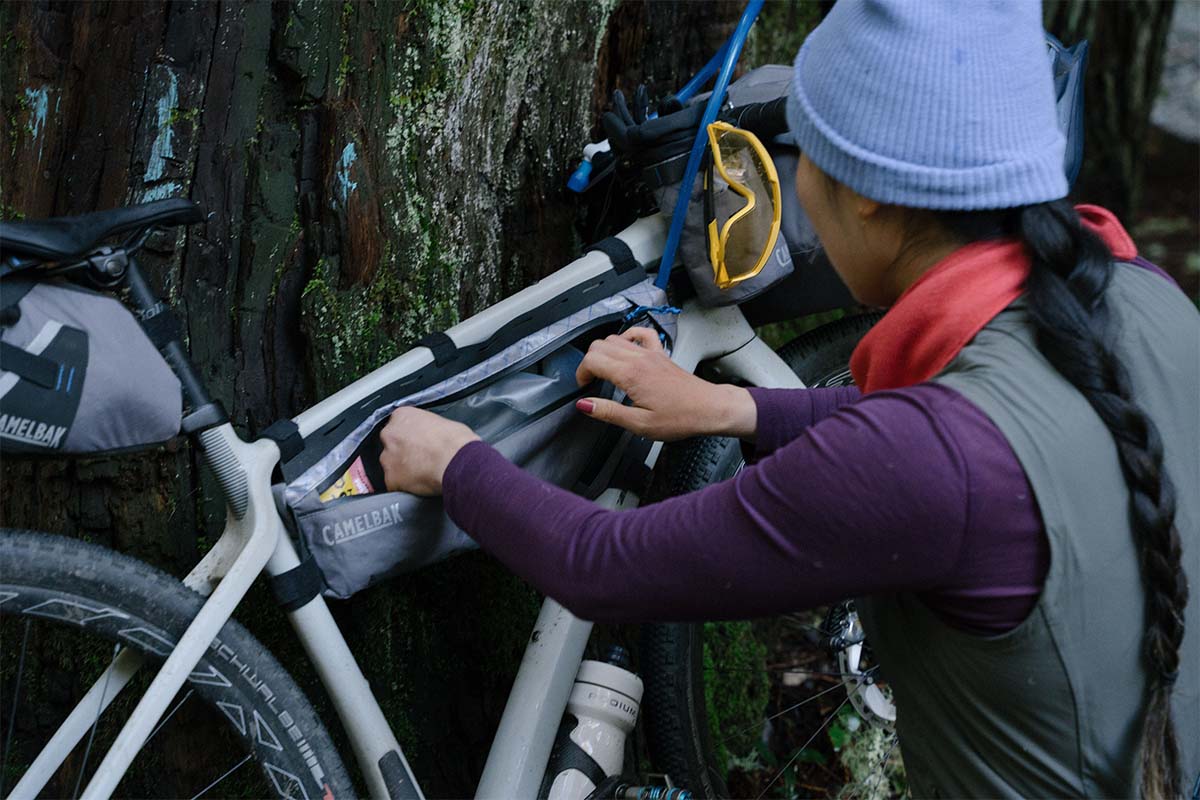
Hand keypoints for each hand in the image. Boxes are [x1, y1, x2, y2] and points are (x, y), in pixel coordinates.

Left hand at [379, 407, 480, 495]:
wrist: (456, 462)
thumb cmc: (455, 442)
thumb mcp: (442, 423)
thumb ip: (428, 428)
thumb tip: (431, 436)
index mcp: (402, 416)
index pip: (398, 425)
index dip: (410, 436)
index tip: (418, 443)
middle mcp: (390, 434)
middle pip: (391, 444)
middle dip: (402, 452)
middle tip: (421, 458)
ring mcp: (388, 457)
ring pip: (391, 465)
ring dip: (402, 469)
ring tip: (423, 472)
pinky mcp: (390, 479)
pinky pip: (395, 484)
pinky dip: (404, 486)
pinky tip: (421, 482)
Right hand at [574, 328, 756, 440]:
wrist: (709, 408)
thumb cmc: (680, 418)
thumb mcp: (640, 424)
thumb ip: (609, 412)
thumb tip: (584, 405)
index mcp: (631, 375)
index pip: (592, 360)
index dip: (581, 373)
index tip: (583, 387)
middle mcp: (639, 359)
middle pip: (599, 345)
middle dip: (589, 362)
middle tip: (591, 381)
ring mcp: (650, 353)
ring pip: (615, 338)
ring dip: (604, 352)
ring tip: (604, 371)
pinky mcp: (660, 354)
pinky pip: (640, 334)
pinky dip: (628, 337)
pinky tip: (625, 350)